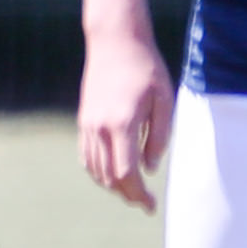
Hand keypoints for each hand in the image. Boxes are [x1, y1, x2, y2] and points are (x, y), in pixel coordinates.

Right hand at [79, 31, 174, 211]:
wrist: (114, 42)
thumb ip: (158, 137)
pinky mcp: (83, 120)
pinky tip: (111, 174)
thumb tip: (149, 168)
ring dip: (112, 185)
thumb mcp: (163, 101)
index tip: (150, 205)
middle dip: (127, 194)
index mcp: (122, 125)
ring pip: (95, 169)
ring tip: (130, 190)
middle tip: (143, 202)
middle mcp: (100, 129)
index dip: (138, 194)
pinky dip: (98, 172)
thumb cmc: (145, 68)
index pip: (126, 172)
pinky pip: (86, 156)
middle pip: (108, 176)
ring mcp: (88, 125)